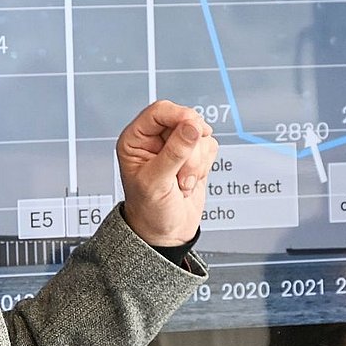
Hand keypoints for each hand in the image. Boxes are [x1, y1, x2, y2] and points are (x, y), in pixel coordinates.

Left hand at [116, 100, 217, 246]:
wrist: (164, 234)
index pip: (160, 111)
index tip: (194, 128)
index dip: (180, 116)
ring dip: (196, 163)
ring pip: (200, 135)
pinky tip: (189, 183)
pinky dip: (204, 166)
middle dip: (190, 150)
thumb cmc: (149, 210)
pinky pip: (209, 147)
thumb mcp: (156, 182)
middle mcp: (155, 139)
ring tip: (181, 184)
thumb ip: (175, 153)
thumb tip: (193, 127)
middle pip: (185, 121)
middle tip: (180, 174)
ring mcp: (176, 147)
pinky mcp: (194, 156)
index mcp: (136, 139)